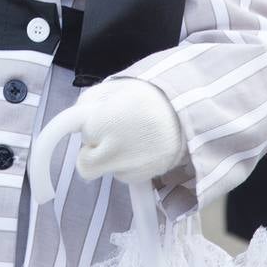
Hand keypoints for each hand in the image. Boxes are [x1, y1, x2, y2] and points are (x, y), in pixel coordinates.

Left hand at [68, 79, 184, 183]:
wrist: (188, 114)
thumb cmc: (150, 96)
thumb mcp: (115, 87)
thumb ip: (89, 100)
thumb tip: (78, 117)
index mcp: (101, 123)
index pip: (79, 134)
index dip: (87, 125)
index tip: (94, 121)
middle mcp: (111, 152)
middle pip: (85, 165)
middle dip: (92, 152)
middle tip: (109, 134)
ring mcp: (128, 169)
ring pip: (107, 170)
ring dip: (112, 158)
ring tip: (134, 137)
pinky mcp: (142, 179)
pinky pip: (125, 174)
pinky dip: (129, 165)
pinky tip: (143, 148)